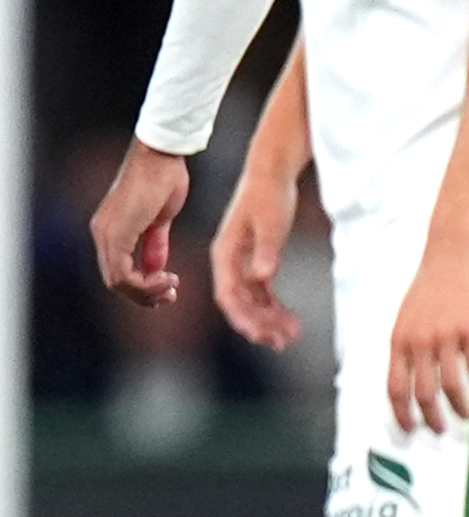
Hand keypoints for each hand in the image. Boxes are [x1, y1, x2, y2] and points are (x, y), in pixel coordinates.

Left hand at [89, 139, 191, 309]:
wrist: (162, 157)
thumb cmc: (163, 180)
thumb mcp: (159, 220)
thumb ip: (155, 245)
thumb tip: (156, 268)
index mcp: (110, 230)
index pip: (117, 272)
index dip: (142, 287)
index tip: (169, 287)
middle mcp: (102, 233)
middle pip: (115, 281)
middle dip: (144, 295)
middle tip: (170, 295)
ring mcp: (106, 233)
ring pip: (117, 281)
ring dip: (146, 292)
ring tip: (170, 286)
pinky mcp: (115, 233)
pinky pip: (122, 272)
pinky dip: (145, 283)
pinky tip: (166, 277)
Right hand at [206, 165, 302, 350]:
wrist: (271, 173)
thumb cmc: (268, 195)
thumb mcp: (269, 222)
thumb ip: (266, 250)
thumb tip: (262, 277)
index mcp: (225, 254)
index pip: (228, 294)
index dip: (242, 317)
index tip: (258, 335)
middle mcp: (229, 262)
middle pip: (239, 303)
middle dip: (258, 324)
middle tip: (281, 342)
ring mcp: (242, 263)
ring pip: (251, 301)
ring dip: (268, 320)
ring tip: (291, 336)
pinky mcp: (257, 260)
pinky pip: (262, 292)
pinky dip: (274, 308)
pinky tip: (291, 320)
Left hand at [388, 242, 468, 433]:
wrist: (452, 255)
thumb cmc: (430, 290)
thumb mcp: (407, 318)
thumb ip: (407, 349)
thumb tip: (408, 384)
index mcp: (399, 340)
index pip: (394, 387)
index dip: (401, 413)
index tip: (410, 430)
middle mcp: (419, 340)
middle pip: (423, 394)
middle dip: (432, 418)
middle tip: (441, 430)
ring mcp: (447, 336)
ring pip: (452, 387)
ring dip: (460, 408)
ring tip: (465, 417)